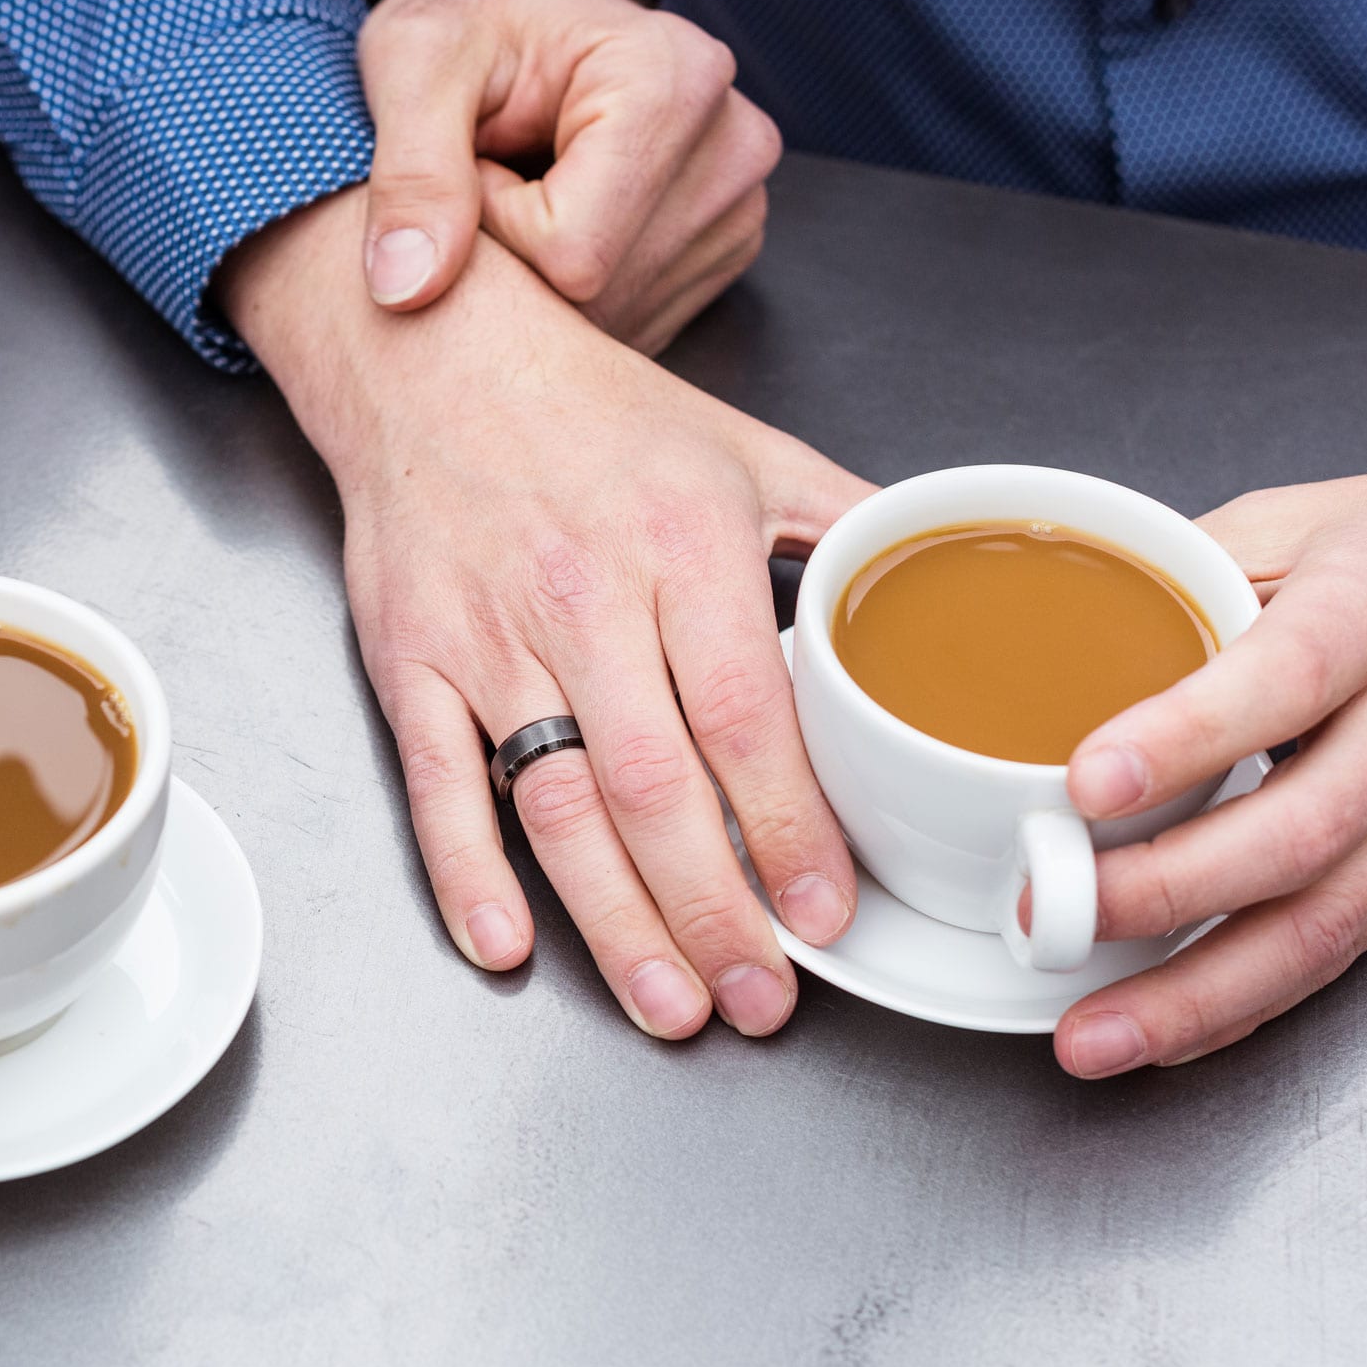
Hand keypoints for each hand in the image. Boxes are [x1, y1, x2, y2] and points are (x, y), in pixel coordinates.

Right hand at [222, 191, 867, 1038]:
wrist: (435, 362)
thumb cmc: (594, 415)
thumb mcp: (743, 448)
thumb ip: (845, 529)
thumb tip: (953, 593)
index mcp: (679, 543)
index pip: (747, 716)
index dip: (790, 828)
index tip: (827, 911)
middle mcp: (582, 597)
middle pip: (656, 787)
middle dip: (716, 910)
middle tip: (763, 1001)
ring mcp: (488, 638)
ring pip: (557, 805)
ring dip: (616, 923)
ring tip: (672, 1004)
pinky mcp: (412, 664)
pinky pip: (440, 787)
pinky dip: (467, 875)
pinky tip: (509, 949)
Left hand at [355, 0, 780, 353]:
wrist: (515, 24)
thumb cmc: (468, 30)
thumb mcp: (414, 67)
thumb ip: (412, 174)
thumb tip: (408, 289)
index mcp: (674, 79)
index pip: (571, 252)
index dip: (493, 227)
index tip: (472, 164)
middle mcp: (731, 144)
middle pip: (600, 297)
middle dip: (518, 260)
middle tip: (492, 179)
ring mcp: (737, 206)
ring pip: (615, 320)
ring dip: (542, 279)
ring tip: (528, 191)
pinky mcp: (723, 252)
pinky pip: (632, 323)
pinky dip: (574, 293)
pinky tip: (560, 223)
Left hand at [1052, 458, 1366, 1076]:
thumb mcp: (1285, 527)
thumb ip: (1172, 580)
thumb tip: (1030, 638)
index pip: (1281, 680)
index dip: (1185, 738)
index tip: (1088, 783)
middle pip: (1295, 831)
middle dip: (1160, 892)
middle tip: (1047, 911)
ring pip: (1318, 924)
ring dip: (1192, 994)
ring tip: (1087, 1036)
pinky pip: (1333, 952)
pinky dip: (1239, 1004)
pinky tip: (1161, 1033)